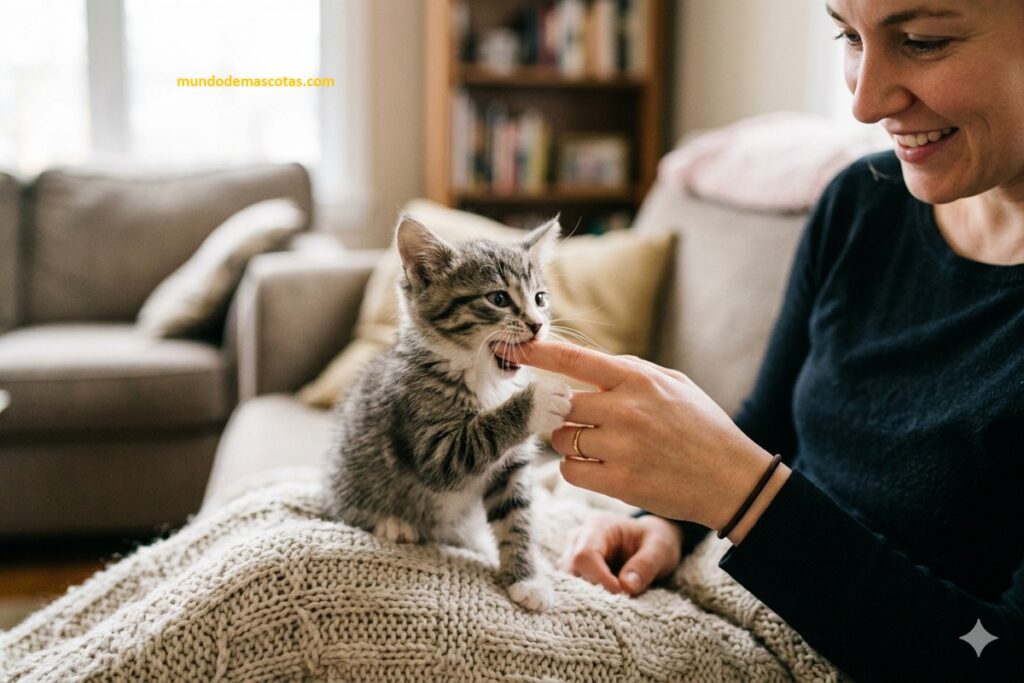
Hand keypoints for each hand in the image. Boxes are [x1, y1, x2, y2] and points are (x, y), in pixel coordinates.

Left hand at [508, 341, 788, 538]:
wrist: (731, 478)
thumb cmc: (700, 426)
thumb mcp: (672, 383)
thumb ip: (629, 371)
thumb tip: (584, 365)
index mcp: (637, 378)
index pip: (574, 359)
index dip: (537, 353)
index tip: (511, 347)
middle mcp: (625, 408)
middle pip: (559, 404)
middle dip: (560, 412)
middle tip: (578, 420)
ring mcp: (621, 446)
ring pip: (560, 440)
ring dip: (570, 443)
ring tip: (600, 446)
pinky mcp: (620, 481)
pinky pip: (570, 471)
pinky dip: (577, 470)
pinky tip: (601, 468)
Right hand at [560, 513, 682, 595]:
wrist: (649, 542)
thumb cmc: (654, 542)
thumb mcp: (660, 549)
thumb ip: (645, 565)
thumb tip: (626, 586)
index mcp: (598, 526)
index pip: (585, 555)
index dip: (599, 578)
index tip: (621, 593)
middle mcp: (579, 537)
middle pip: (573, 569)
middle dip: (594, 589)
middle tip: (621, 599)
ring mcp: (572, 553)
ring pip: (570, 581)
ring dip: (591, 594)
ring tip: (616, 598)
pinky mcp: (574, 568)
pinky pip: (572, 587)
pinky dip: (589, 596)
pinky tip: (608, 598)